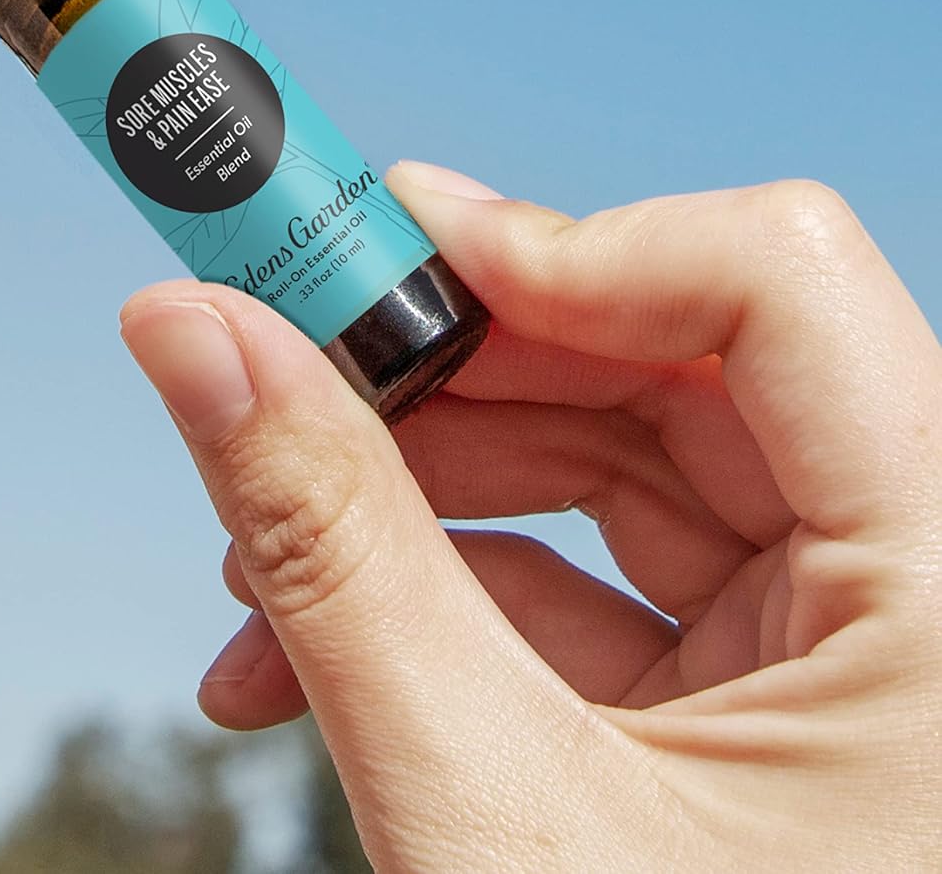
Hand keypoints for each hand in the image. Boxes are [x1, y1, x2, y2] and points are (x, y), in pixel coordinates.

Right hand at [120, 166, 941, 868]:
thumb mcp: (489, 815)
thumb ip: (329, 543)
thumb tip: (190, 333)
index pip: (772, 281)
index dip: (559, 242)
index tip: (369, 253)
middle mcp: (934, 588)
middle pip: (672, 356)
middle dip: (444, 369)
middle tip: (266, 362)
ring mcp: (862, 643)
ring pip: (625, 458)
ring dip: (423, 481)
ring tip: (256, 548)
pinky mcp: (778, 696)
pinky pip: (609, 570)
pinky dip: (460, 577)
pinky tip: (316, 633)